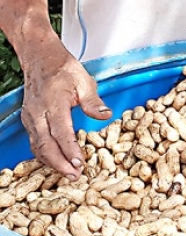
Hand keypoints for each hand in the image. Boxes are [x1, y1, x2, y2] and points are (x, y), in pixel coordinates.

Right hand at [20, 45, 109, 179]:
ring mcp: (31, 118)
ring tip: (68, 173)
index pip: (61, 132)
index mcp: (54, 103)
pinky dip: (45, 154)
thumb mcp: (85, 82)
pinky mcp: (29, 121)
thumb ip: (93, 102)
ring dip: (52, 162)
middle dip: (60, 163)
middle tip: (75, 176)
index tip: (79, 162)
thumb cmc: (64, 70)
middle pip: (45, 145)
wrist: (41, 59)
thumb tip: (106, 116)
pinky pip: (34, 142)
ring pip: (37, 146)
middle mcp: (38, 113)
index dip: (69, 149)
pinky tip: (56, 162)